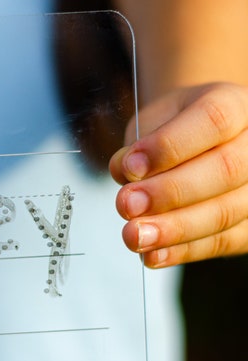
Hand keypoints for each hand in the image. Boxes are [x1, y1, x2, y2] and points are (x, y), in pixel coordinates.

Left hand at [110, 82, 247, 267]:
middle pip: (225, 169)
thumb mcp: (153, 122)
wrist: (198, 143)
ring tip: (134, 235)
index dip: (169, 146)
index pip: (213, 120)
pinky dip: (182, 251)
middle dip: (169, 192)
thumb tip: (124, 173)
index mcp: (236, 105)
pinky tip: (152, 255)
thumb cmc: (174, 131)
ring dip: (174, 229)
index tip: (130, 166)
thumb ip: (139, 144)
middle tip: (126, 205)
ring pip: (226, 212)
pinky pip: (223, 242)